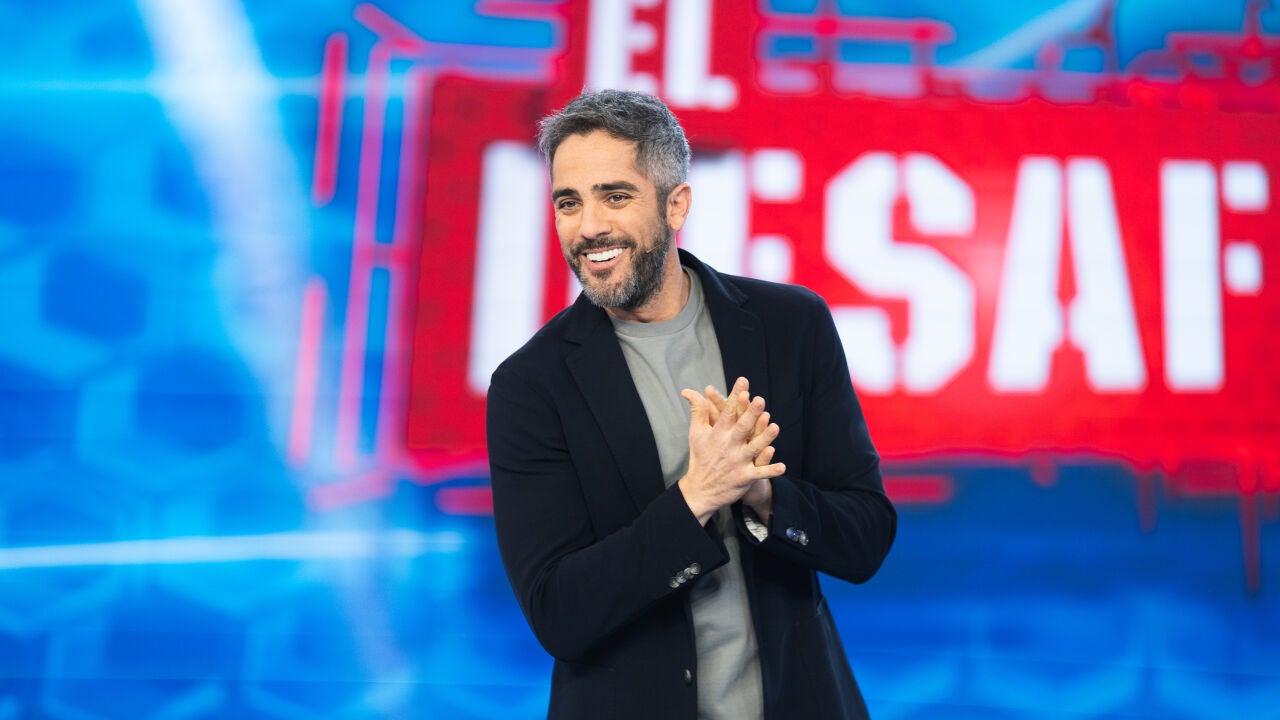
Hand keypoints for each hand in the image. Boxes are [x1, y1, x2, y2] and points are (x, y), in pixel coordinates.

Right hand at [707, 380, 776, 523]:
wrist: (699, 490)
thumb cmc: (700, 457)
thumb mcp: (696, 433)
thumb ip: (697, 410)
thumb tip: (688, 391)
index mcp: (717, 434)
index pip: (727, 412)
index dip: (735, 397)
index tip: (743, 382)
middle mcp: (728, 447)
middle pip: (742, 428)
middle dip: (750, 414)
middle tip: (760, 400)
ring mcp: (737, 462)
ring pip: (753, 448)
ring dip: (765, 439)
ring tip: (775, 427)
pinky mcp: (744, 477)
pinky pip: (760, 473)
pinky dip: (770, 471)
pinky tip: (783, 467)